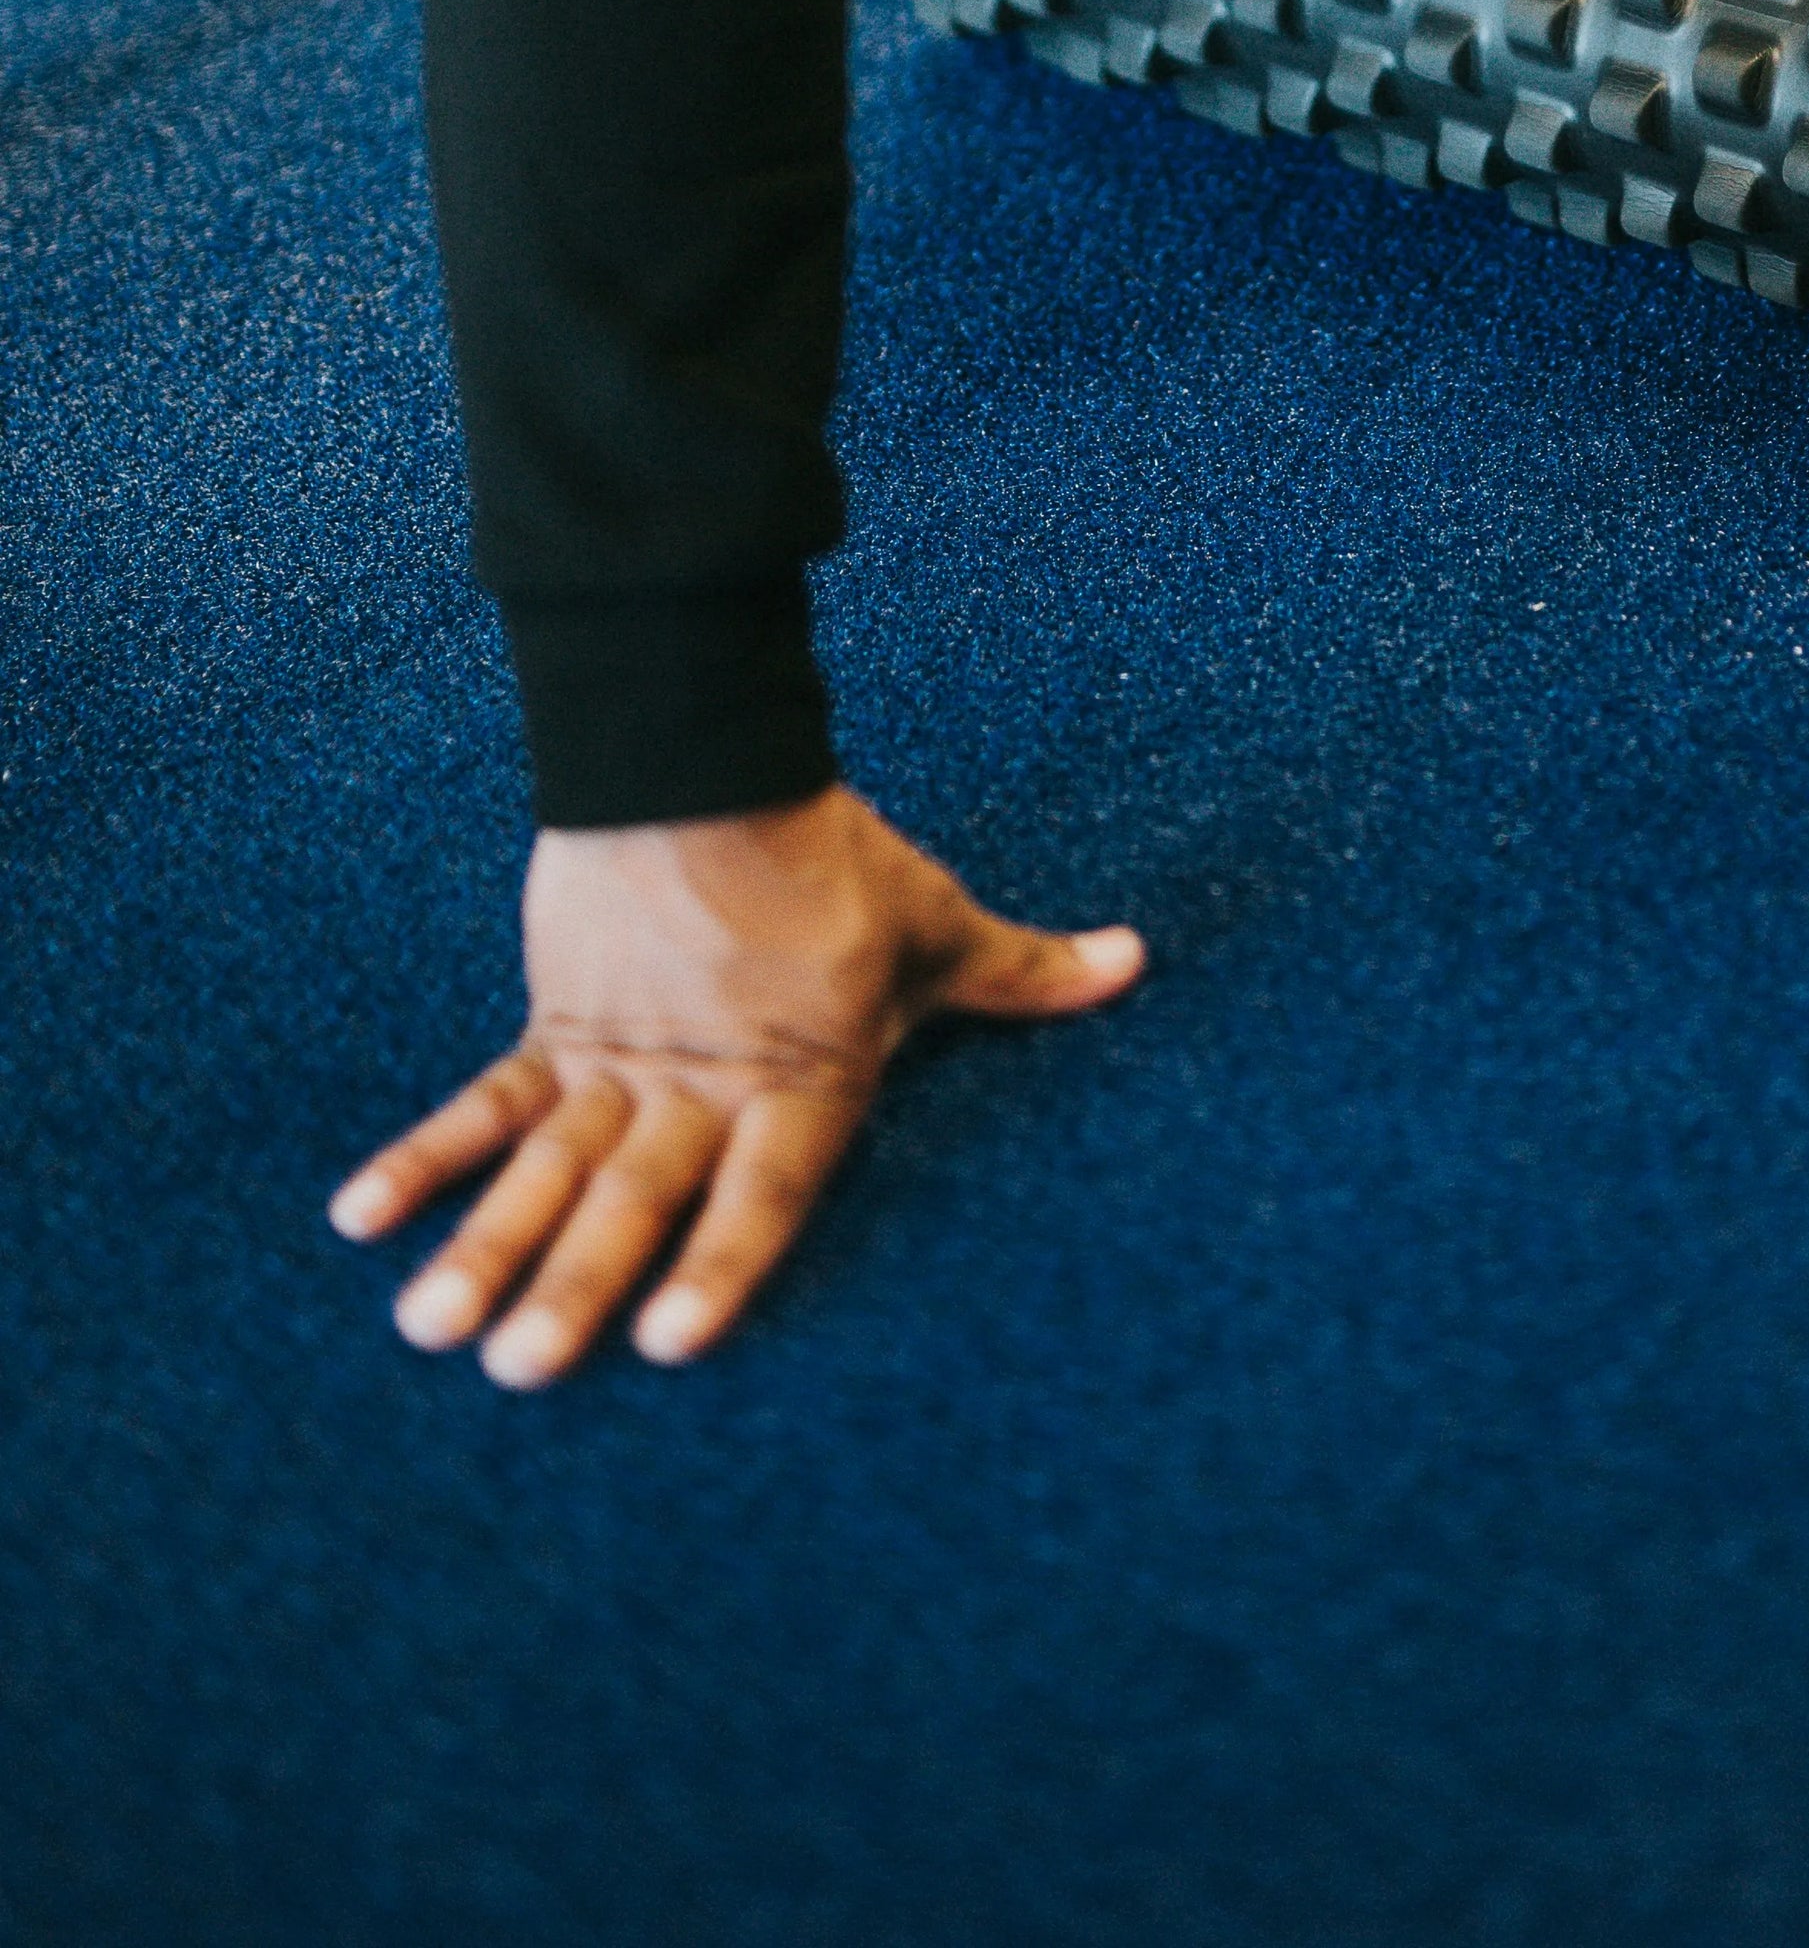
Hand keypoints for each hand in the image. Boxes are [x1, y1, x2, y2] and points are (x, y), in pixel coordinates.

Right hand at [328, 786, 1142, 1386]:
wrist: (709, 754)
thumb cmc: (838, 856)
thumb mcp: (939, 923)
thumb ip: (1025, 973)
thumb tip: (1133, 964)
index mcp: (798, 1075)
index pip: (760, 1187)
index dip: (721, 1259)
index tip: (674, 1339)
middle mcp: (698, 1083)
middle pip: (632, 1195)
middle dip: (574, 1283)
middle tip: (522, 1368)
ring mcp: (617, 1058)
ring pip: (546, 1166)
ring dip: (484, 1243)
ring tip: (429, 1329)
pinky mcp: (556, 1025)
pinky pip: (484, 1102)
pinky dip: (425, 1157)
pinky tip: (360, 1218)